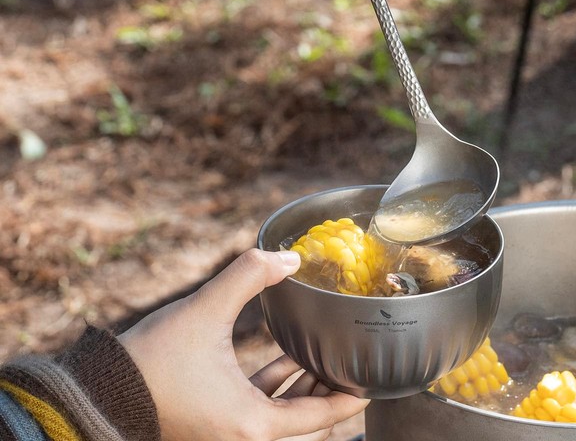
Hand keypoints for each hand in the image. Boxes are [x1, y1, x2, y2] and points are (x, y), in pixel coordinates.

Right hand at [119, 249, 367, 440]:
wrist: (98, 393)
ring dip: (304, 384)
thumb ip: (249, 274)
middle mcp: (243, 437)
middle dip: (329, 387)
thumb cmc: (152, 361)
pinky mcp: (213, 421)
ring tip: (327, 352)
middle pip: (303, 417)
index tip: (372, 384)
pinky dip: (277, 382)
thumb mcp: (206, 309)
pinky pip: (258, 405)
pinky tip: (288, 353)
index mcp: (251, 426)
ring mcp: (227, 432)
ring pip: (281, 410)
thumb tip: (290, 256)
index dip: (347, 399)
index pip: (317, 418)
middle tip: (354, 358)